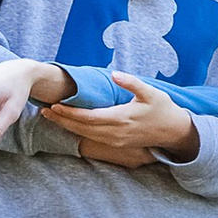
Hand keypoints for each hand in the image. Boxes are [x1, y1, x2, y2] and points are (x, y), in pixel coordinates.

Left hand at [39, 70, 199, 168]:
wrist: (174, 132)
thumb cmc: (163, 109)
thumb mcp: (151, 92)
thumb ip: (132, 83)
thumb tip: (115, 74)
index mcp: (121, 119)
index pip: (88, 117)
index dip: (70, 113)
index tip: (54, 105)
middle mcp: (115, 133)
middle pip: (82, 129)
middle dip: (62, 120)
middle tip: (44, 110)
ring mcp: (115, 141)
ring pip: (85, 135)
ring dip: (67, 127)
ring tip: (51, 117)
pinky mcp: (116, 144)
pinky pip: (92, 138)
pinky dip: (78, 132)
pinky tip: (69, 125)